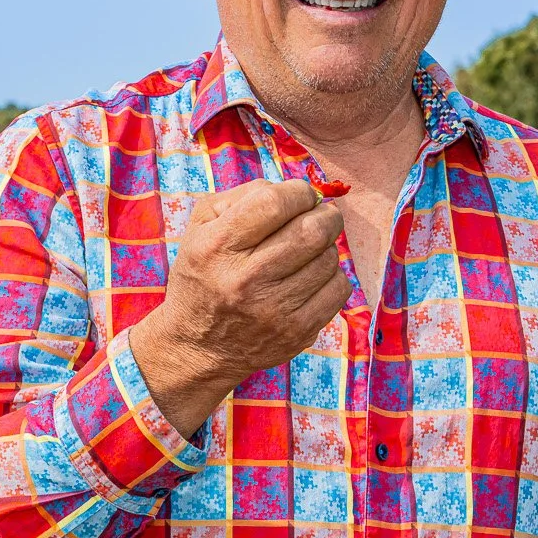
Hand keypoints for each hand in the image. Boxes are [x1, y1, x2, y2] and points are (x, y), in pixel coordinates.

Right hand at [131, 178, 350, 434]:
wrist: (199, 346)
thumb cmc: (204, 274)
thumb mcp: (201, 227)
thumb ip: (243, 196)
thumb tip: (295, 190)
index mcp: (217, 247)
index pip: (274, 203)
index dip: (298, 191)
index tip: (299, 196)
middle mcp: (245, 279)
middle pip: (312, 230)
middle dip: (325, 214)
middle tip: (319, 215)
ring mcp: (274, 310)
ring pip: (329, 258)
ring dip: (327, 245)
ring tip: (310, 249)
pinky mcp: (297, 332)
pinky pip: (339, 289)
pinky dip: (332, 275)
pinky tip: (313, 275)